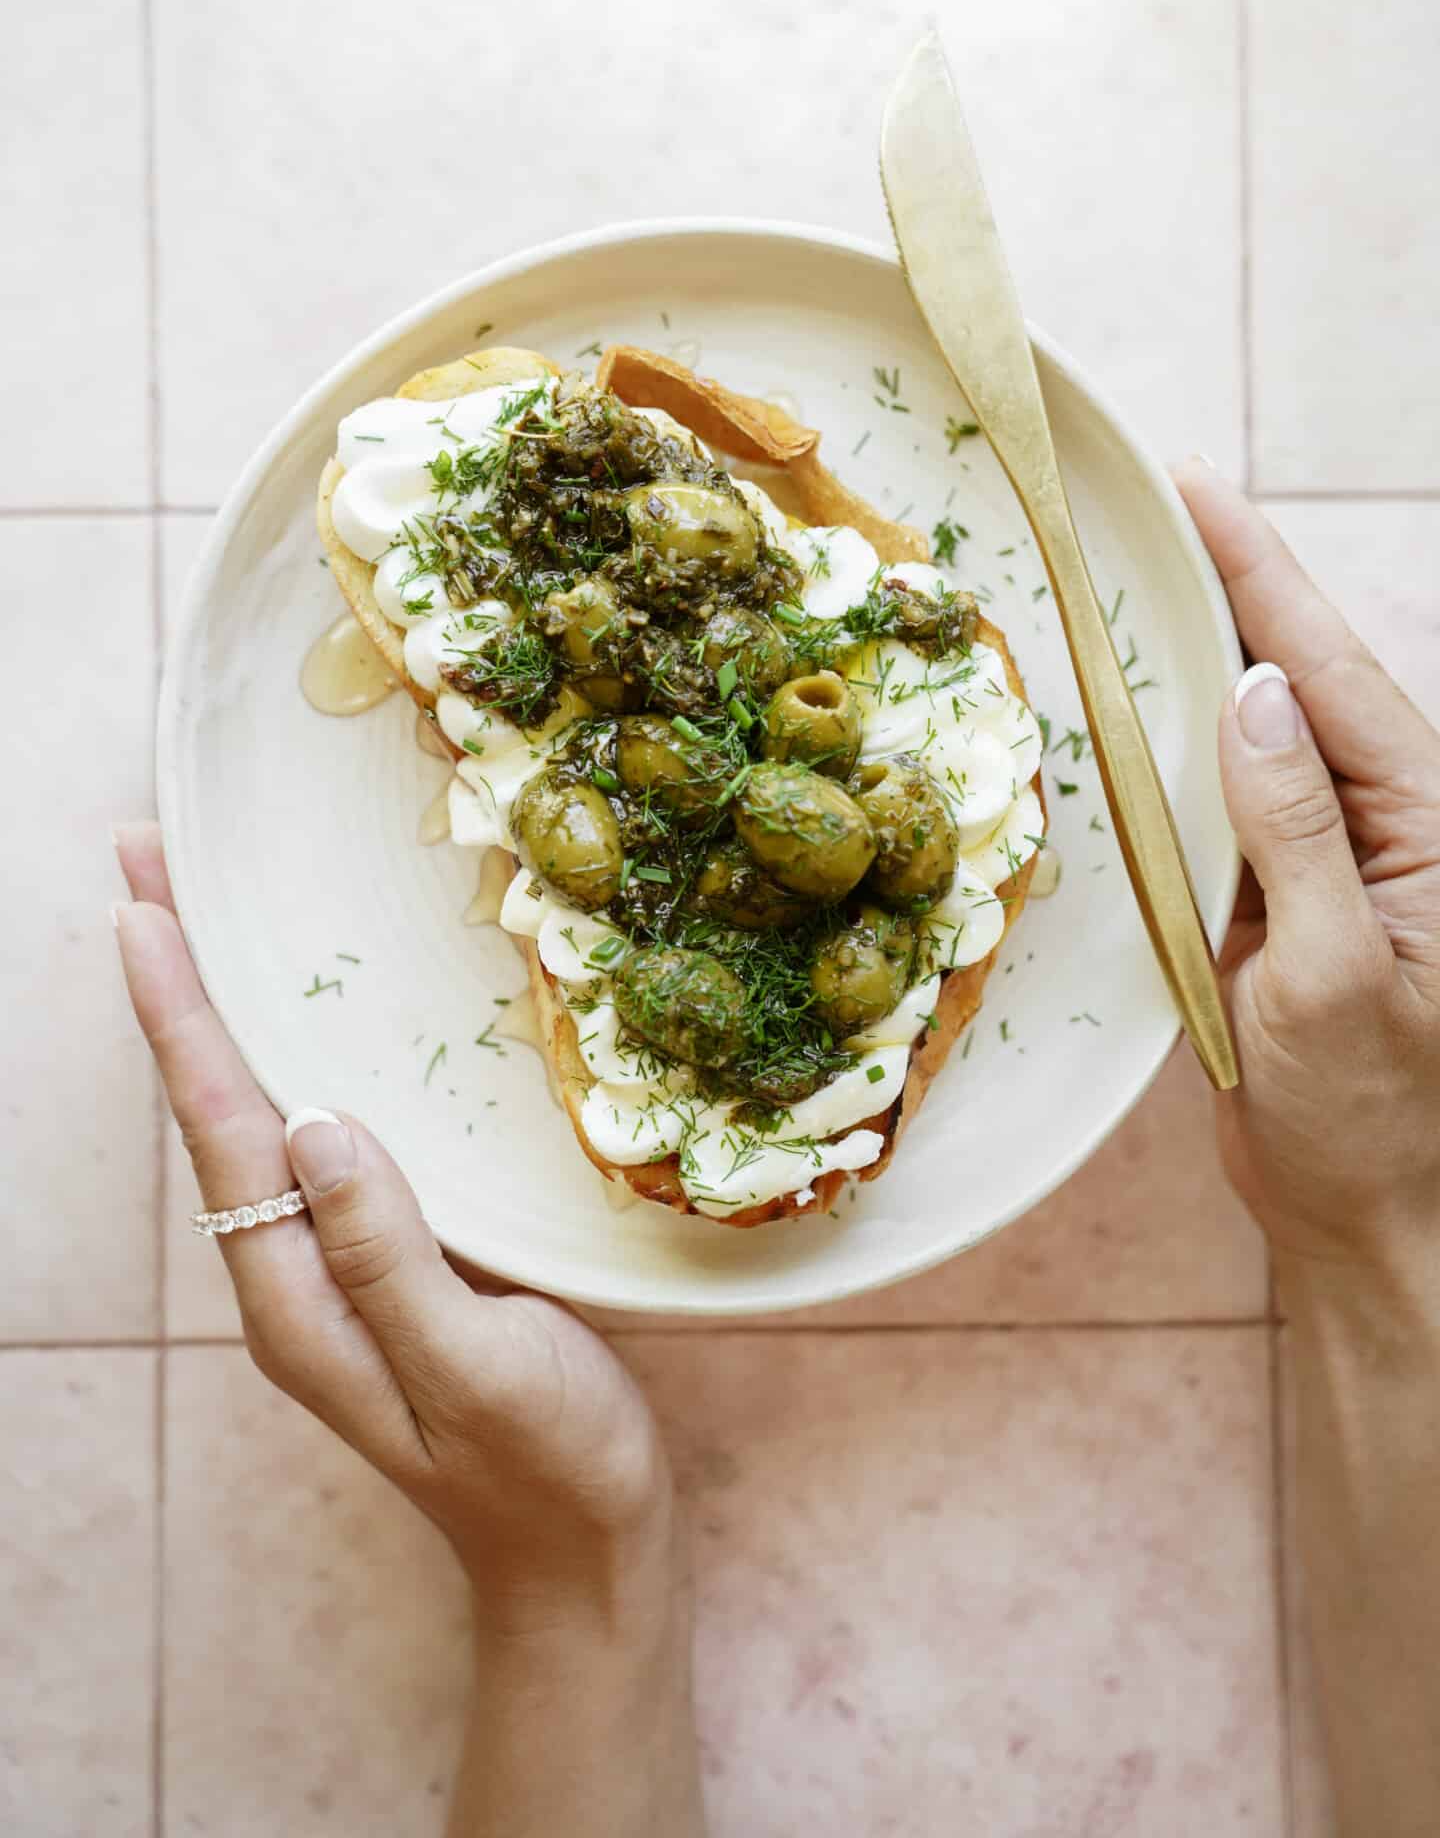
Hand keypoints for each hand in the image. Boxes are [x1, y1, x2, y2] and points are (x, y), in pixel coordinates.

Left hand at [112, 820, 704, 1836]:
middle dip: (177, 985)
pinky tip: (308, 1019)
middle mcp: (292, 1278)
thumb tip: (315, 1122)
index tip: (140, 911)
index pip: (221, 1132)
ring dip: (224, 1010)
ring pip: (258, 1117)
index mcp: (296, 1302)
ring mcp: (336, 1270)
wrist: (583, 1562)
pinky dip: (293, 1055)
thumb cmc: (548, 1472)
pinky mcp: (384, 1263)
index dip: (180, 1017)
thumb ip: (390, 1255)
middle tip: (150, 863)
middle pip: (214, 1108)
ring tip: (199, 914)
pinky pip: (317, 1140)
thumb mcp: (476, 1369)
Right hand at [1173, 462, 1439, 1270]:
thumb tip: (1254, 695)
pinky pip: (1228, 797)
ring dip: (1203, 649)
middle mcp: (1387, 824)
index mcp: (1430, 828)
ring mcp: (1335, 858)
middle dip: (1234, 581)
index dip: (1260, 572)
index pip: (1331, 672)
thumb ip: (1300, 834)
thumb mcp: (1333, 981)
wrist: (1368, 1226)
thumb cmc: (1371, 1124)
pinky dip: (1180, 740)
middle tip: (1160, 497)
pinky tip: (1142, 698)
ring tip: (1144, 567)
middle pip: (1302, 674)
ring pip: (1261, 728)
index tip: (1196, 488)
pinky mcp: (1285, 899)